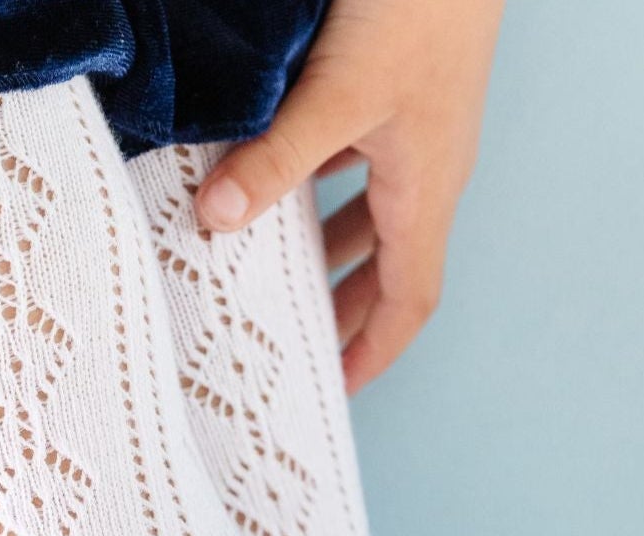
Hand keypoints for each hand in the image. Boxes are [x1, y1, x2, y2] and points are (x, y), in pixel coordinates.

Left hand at [196, 0, 505, 392]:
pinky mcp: (402, 88)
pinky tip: (284, 178)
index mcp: (425, 191)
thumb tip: (215, 218)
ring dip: (332, 250)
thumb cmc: (419, 5)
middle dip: (346, 311)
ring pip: (376, 215)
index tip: (334, 389)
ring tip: (277, 272)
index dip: (372, 352)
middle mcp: (429, 170)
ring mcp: (418, 129)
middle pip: (391, 268)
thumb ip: (277, 157)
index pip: (407, 302)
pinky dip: (325, 188)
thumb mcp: (338, 92)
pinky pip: (364, 164)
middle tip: (297, 344)